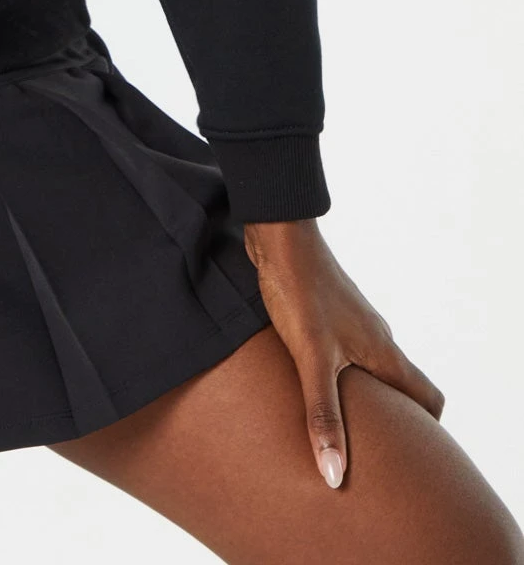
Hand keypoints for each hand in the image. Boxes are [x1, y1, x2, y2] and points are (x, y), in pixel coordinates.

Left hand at [243, 217, 443, 489]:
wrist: (281, 234)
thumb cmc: (301, 292)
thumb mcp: (312, 359)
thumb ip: (323, 415)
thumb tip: (334, 474)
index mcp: (385, 352)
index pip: (428, 397)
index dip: (428, 431)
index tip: (410, 459)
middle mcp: (376, 337)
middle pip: (402, 387)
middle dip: (393, 421)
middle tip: (372, 452)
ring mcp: (354, 322)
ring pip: (372, 368)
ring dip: (363, 395)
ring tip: (338, 423)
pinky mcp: (329, 312)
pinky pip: (346, 352)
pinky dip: (340, 373)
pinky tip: (308, 382)